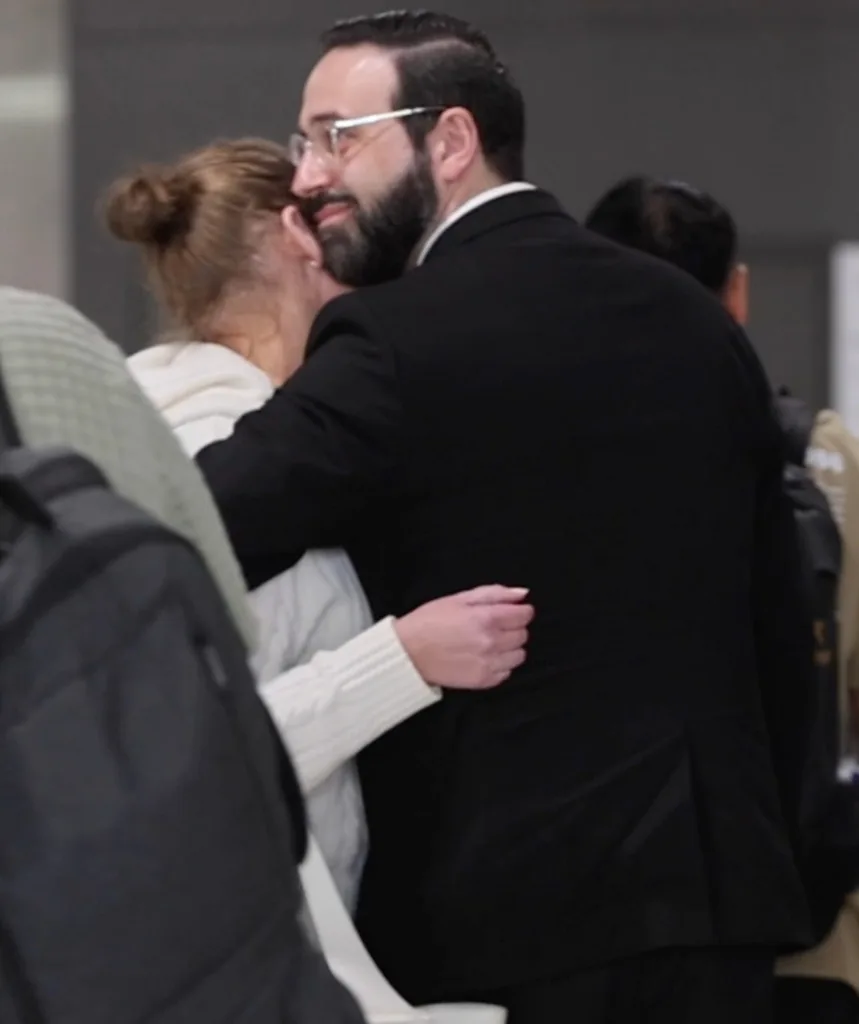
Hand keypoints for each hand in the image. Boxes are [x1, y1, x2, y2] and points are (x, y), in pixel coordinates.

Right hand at [393, 585, 533, 689]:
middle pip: (523, 635)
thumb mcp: (459, 599)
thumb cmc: (429, 621)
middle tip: (494, 627)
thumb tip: (522, 594)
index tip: (511, 612)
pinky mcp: (483, 681)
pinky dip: (500, 665)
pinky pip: (507, 673)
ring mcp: (489, 663)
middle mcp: (492, 642)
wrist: (408, 653)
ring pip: (519, 655)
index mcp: (487, 618)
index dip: (520, 611)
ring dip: (510, 648)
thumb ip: (495, 594)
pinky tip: (484, 657)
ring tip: (490, 644)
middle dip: (514, 628)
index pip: (524, 615)